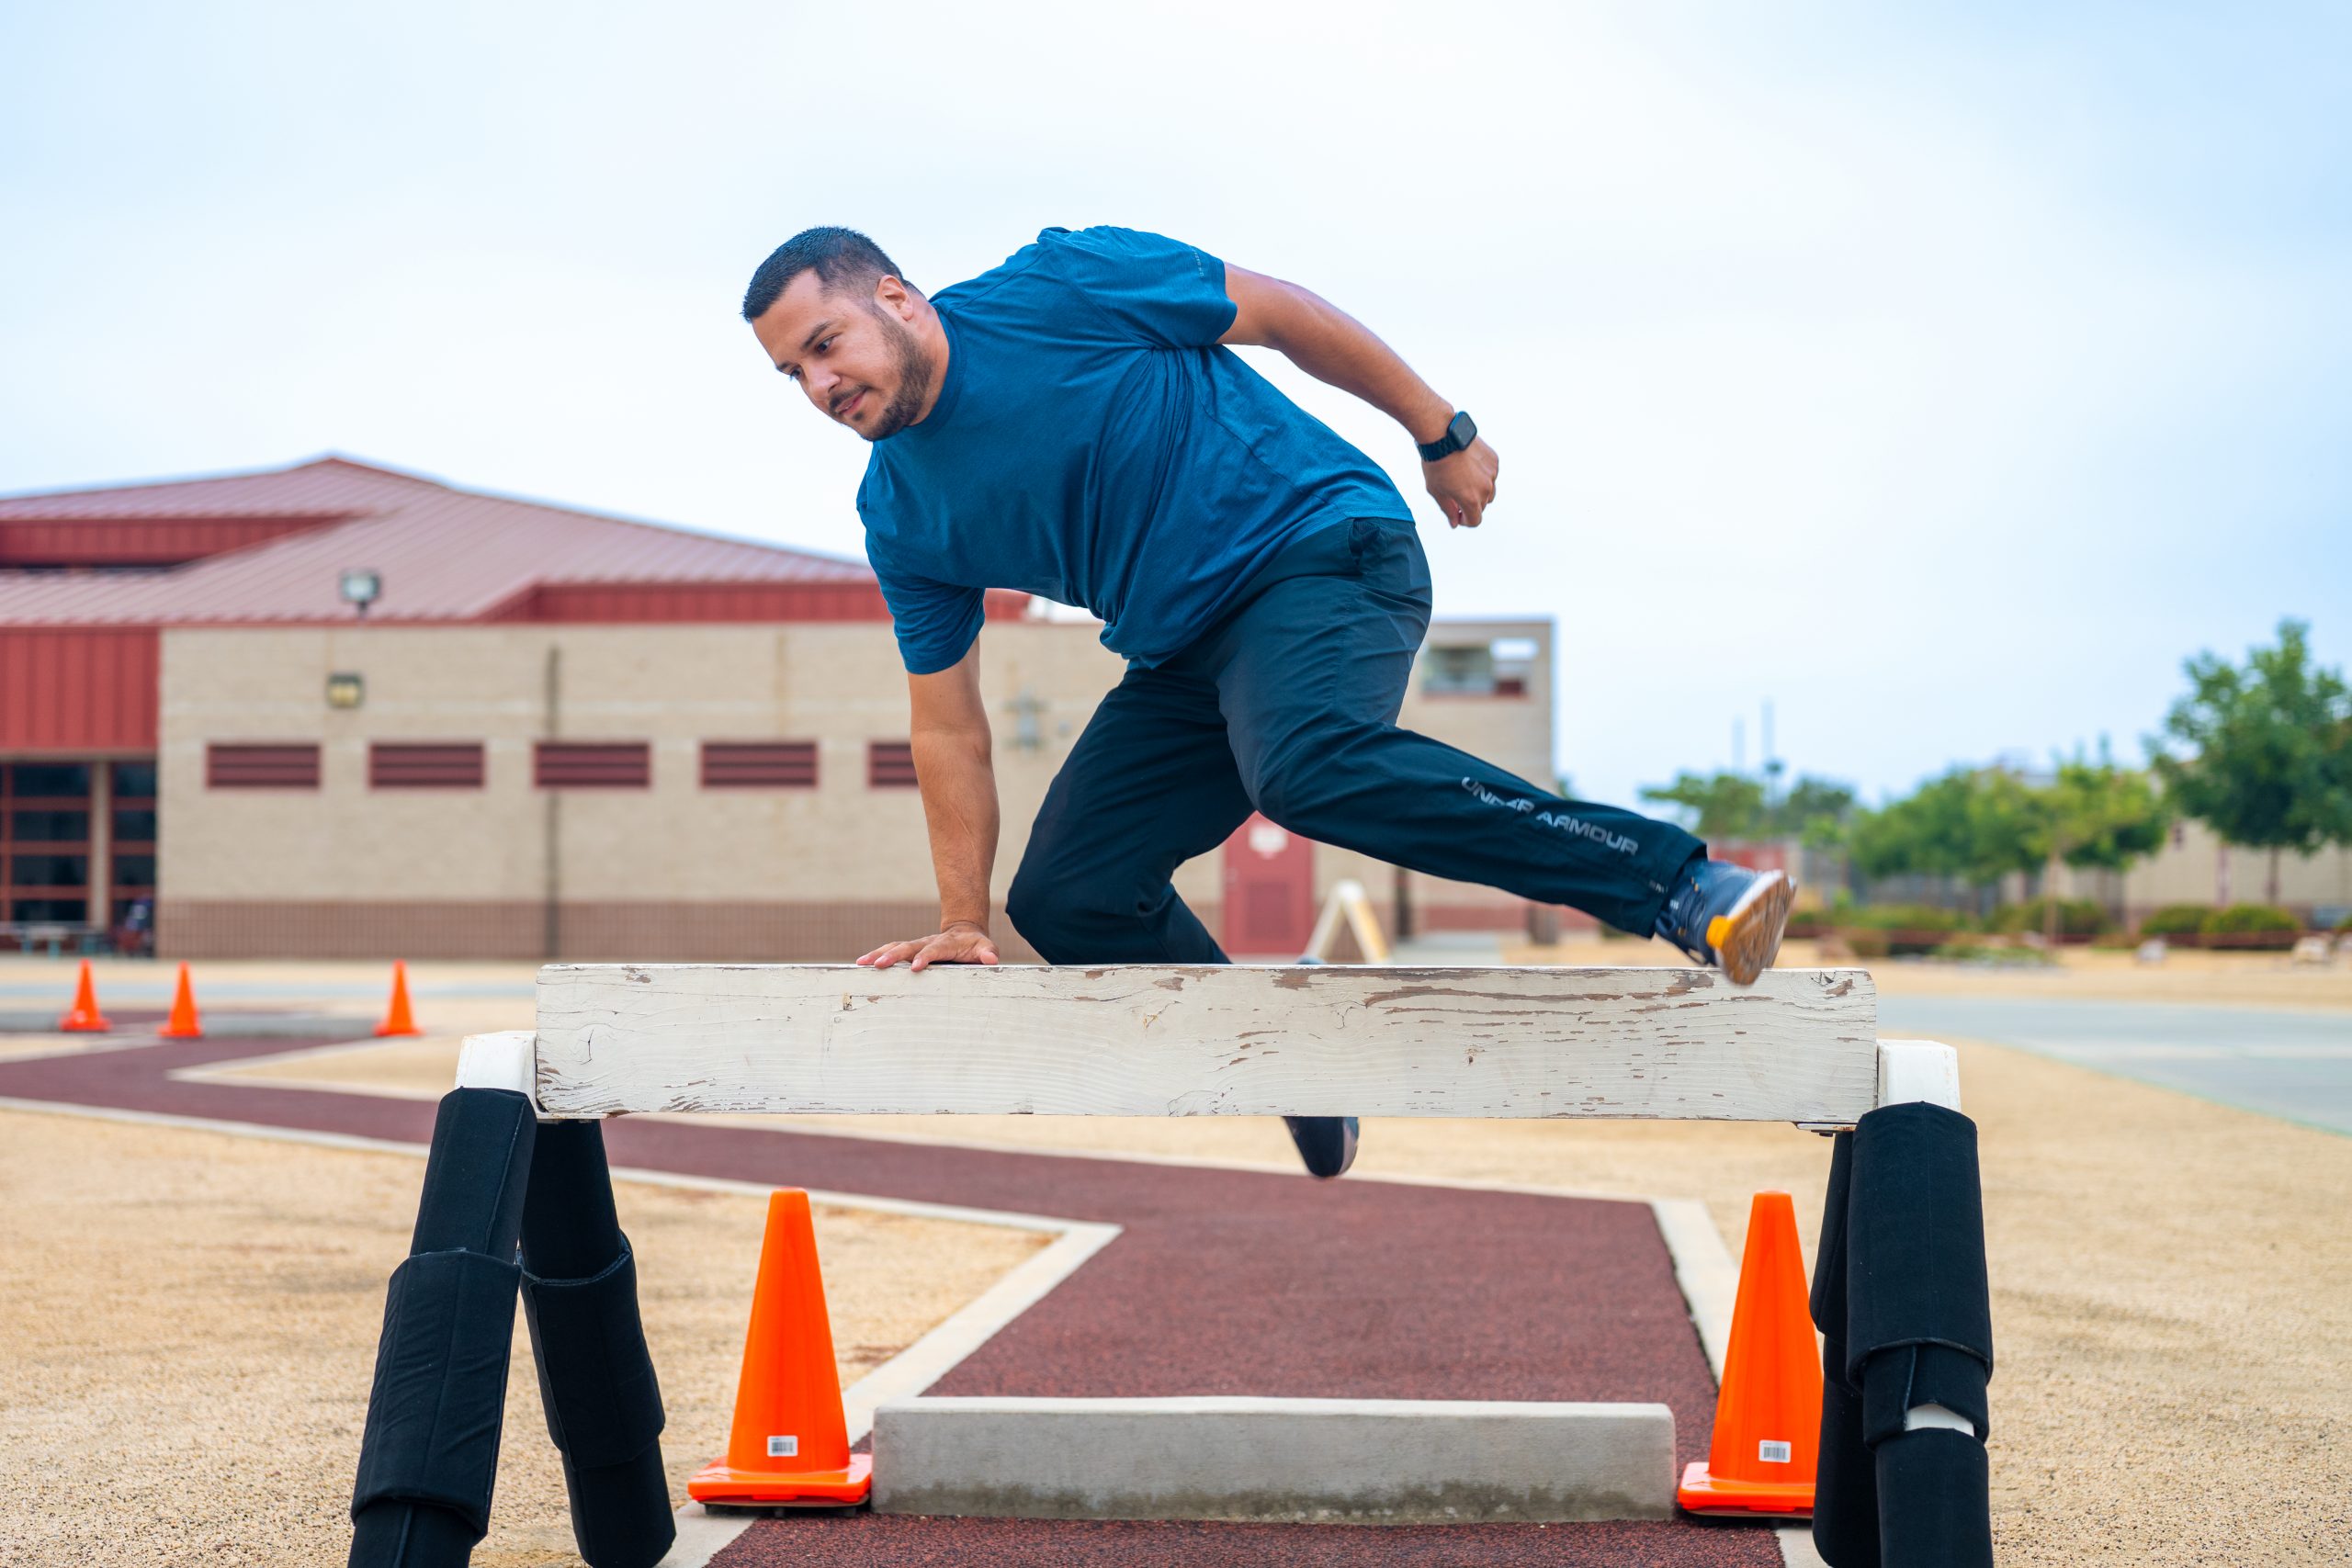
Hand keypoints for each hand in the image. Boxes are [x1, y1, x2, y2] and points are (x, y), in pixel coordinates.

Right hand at [855, 920, 1000, 971]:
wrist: (964, 933)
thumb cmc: (975, 945)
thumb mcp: (985, 948)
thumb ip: (988, 953)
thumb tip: (991, 959)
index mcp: (946, 943)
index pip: (935, 950)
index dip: (925, 957)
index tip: (915, 967)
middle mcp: (927, 942)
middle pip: (908, 947)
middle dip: (893, 956)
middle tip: (879, 965)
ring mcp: (916, 945)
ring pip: (895, 947)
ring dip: (878, 954)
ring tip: (861, 963)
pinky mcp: (909, 950)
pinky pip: (891, 951)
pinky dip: (876, 955)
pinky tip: (861, 965)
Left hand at [1423, 437, 1498, 528]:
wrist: (1443, 435)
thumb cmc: (1436, 463)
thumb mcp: (1436, 491)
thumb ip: (1448, 509)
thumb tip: (1454, 522)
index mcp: (1471, 499)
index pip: (1475, 521)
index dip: (1465, 520)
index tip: (1457, 514)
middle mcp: (1485, 488)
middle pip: (1482, 506)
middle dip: (1470, 505)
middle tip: (1456, 495)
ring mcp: (1492, 474)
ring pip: (1489, 491)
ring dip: (1479, 491)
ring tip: (1463, 480)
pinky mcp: (1494, 460)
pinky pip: (1491, 474)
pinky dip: (1482, 475)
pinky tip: (1468, 466)